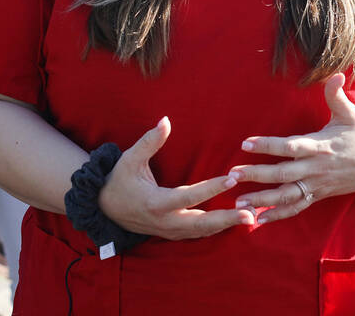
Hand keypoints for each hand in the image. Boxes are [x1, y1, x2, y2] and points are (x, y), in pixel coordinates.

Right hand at [98, 117, 255, 240]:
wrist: (103, 208)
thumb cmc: (118, 180)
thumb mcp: (130, 159)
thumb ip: (149, 141)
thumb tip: (165, 120)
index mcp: (156, 202)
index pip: (189, 196)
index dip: (211, 188)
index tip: (231, 178)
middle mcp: (165, 221)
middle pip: (201, 224)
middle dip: (227, 219)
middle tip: (250, 213)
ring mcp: (169, 231)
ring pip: (202, 232)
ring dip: (226, 225)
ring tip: (251, 217)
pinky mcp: (171, 234)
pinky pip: (197, 233)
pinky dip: (216, 229)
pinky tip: (233, 222)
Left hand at [227, 73, 354, 223]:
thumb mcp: (349, 114)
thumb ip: (336, 96)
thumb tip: (335, 74)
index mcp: (320, 146)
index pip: (290, 147)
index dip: (268, 145)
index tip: (246, 143)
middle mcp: (316, 168)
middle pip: (283, 174)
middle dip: (257, 175)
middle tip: (232, 175)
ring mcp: (317, 185)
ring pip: (286, 195)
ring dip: (262, 199)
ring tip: (238, 201)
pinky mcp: (318, 196)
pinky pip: (296, 207)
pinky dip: (278, 215)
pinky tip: (258, 219)